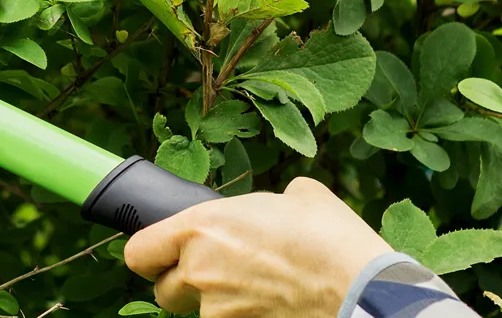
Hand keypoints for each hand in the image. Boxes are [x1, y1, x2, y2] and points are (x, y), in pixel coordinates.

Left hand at [124, 178, 392, 317]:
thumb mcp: (297, 196)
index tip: (162, 254)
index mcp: (199, 226)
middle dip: (185, 284)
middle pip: (164, 290)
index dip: (150, 254)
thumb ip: (264, 202)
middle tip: (218, 274)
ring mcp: (218, 310)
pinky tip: (273, 306)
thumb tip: (273, 207)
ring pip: (199, 314)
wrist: (362, 288)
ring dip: (218, 304)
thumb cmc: (331, 237)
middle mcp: (199, 270)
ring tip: (259, 290)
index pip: (139, 252)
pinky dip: (244, 317)